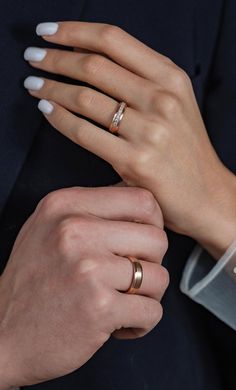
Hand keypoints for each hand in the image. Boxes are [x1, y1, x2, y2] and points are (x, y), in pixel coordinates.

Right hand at [0, 186, 167, 389]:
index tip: (142, 244)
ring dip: (148, 296)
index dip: (153, 225)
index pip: (142, 199)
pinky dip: (142, 322)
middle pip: (157, 238)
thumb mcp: (48, 229)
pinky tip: (119, 323)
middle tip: (131, 278)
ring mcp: (87, 269)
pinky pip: (152, 312)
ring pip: (159, 276)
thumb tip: (141, 207)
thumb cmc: (31, 283)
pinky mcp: (99, 307)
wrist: (2, 336)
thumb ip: (89, 211)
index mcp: (65, 205)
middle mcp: (75, 231)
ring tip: (123, 301)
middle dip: (152, 263)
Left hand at [23, 21, 235, 257]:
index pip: (113, 40)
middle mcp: (162, 99)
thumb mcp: (174, 102)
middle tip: (32, 58)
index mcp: (171, 78)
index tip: (48, 32)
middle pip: (94, 66)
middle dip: (55, 58)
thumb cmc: (184, 149)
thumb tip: (86, 57)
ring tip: (34, 84)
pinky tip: (47, 110)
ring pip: (85, 98)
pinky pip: (84, 132)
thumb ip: (139, 78)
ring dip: (51, 87)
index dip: (73, 31)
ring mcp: (150, 131)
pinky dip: (59, 118)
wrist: (206, 194)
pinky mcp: (135, 161)